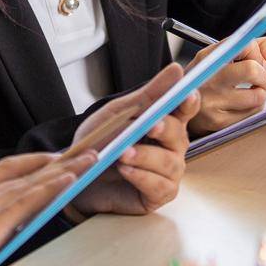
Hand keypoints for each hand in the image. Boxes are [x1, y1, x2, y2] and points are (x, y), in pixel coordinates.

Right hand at [0, 147, 96, 265]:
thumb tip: (13, 226)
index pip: (6, 167)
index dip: (34, 160)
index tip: (56, 156)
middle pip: (26, 169)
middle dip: (58, 159)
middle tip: (85, 151)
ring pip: (33, 181)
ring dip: (65, 169)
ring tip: (91, 160)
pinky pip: (28, 199)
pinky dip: (51, 187)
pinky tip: (70, 180)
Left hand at [69, 63, 198, 217]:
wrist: (76, 175)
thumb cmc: (100, 142)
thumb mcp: (119, 113)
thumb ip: (149, 94)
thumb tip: (177, 70)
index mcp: (166, 123)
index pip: (186, 109)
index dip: (189, 102)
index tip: (186, 94)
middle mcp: (172, 148)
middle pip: (179, 135)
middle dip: (164, 128)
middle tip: (149, 125)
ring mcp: (168, 173)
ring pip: (169, 163)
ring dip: (145, 156)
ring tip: (122, 154)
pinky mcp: (158, 195)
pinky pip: (159, 186)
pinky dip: (141, 176)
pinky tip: (124, 170)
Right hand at [186, 36, 265, 137]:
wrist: (181, 108)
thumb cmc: (209, 78)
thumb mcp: (223, 56)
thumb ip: (256, 46)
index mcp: (208, 56)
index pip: (245, 45)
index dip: (259, 53)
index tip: (257, 61)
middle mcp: (207, 77)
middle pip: (252, 70)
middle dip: (265, 75)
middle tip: (263, 79)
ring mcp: (212, 101)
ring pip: (257, 95)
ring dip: (262, 93)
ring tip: (253, 91)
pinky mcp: (218, 121)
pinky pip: (253, 112)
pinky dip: (256, 107)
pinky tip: (245, 104)